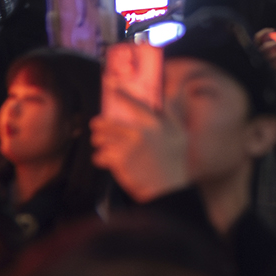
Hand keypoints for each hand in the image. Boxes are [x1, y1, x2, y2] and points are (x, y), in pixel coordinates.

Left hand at [89, 78, 192, 203]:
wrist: (168, 189)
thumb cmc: (175, 162)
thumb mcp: (180, 133)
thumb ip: (172, 113)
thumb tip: (167, 96)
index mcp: (156, 123)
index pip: (135, 103)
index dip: (121, 93)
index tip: (111, 86)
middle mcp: (140, 132)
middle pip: (109, 122)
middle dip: (99, 125)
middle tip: (96, 126)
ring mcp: (128, 148)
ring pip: (102, 139)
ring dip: (99, 141)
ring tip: (100, 143)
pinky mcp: (119, 162)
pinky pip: (101, 156)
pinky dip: (100, 158)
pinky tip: (104, 160)